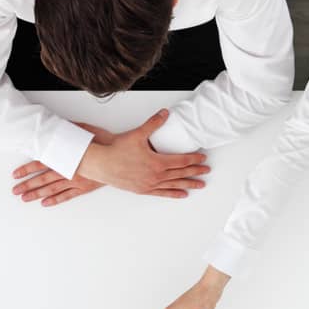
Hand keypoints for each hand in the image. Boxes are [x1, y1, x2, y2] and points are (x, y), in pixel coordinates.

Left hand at [10, 123, 110, 205]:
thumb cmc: (105, 143)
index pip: (40, 163)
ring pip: (52, 189)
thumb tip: (60, 126)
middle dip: (27, 185)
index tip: (16, 174)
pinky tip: (46, 203)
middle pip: (43, 179)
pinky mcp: (84, 188)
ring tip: (25, 198)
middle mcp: (68, 171)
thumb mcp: (86, 130)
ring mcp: (75, 181)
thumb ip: (71, 129)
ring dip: (37, 194)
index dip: (27, 169)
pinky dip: (55, 200)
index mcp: (65, 157)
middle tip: (16, 190)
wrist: (121, 156)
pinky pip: (67, 196)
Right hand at [75, 109, 209, 196]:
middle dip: (195, 172)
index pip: (181, 161)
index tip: (202, 158)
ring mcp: (149, 185)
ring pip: (174, 185)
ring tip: (200, 185)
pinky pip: (162, 193)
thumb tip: (165, 113)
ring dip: (188, 184)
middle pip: (181, 174)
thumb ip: (153, 123)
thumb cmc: (117, 150)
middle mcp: (155, 176)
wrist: (101, 164)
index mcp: (157, 163)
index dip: (194, 159)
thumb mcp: (137, 134)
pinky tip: (182, 195)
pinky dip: (173, 194)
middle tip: (206, 171)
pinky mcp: (143, 190)